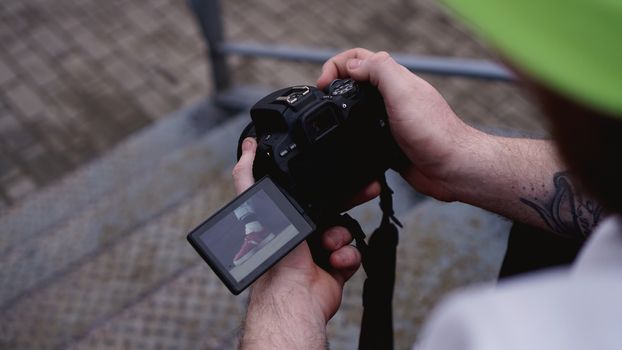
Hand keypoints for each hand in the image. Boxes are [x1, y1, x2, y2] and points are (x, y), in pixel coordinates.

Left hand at [234, 137, 361, 348]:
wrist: (294, 295)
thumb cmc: (273, 256)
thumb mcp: (259, 207)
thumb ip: (248, 177)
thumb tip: (246, 148)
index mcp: (285, 218)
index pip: (310, 192)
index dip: (327, 182)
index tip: (344, 172)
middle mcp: (302, 233)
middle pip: (334, 207)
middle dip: (350, 201)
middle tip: (366, 191)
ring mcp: (320, 251)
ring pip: (345, 229)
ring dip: (341, 236)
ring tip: (329, 245)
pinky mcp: (336, 268)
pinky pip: (353, 253)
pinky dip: (348, 256)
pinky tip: (335, 261)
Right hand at [317, 48, 476, 201]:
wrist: (450, 169)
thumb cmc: (434, 133)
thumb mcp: (403, 93)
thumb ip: (379, 72)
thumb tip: (352, 65)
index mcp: (395, 80)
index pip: (360, 58)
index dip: (338, 65)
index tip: (324, 83)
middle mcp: (392, 97)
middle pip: (356, 81)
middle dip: (336, 84)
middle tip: (323, 100)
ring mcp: (390, 120)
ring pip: (359, 108)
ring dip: (343, 109)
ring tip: (330, 118)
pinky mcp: (388, 143)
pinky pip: (364, 134)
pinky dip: (352, 135)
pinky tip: (347, 141)